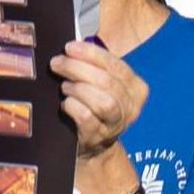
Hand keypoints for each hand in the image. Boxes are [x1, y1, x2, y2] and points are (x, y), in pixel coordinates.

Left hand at [54, 36, 146, 163]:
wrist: (93, 147)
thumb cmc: (94, 107)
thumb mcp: (103, 85)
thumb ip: (96, 66)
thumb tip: (73, 48)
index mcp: (136, 88)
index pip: (116, 65)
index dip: (91, 54)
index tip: (69, 47)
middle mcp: (131, 107)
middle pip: (107, 82)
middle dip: (78, 68)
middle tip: (57, 63)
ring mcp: (116, 125)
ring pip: (103, 101)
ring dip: (78, 89)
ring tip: (64, 87)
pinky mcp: (98, 138)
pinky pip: (86, 118)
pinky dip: (73, 106)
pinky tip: (65, 104)